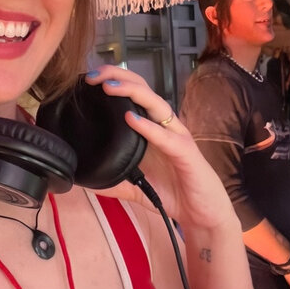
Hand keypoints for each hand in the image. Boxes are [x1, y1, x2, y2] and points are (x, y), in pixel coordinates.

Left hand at [85, 67, 235, 230]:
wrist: (203, 213)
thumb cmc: (173, 192)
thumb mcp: (135, 186)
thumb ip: (114, 181)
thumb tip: (86, 181)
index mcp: (153, 128)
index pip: (134, 95)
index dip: (113, 81)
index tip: (88, 78)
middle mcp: (165, 126)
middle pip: (143, 90)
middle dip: (118, 77)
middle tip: (93, 75)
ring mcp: (177, 137)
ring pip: (156, 105)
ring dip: (132, 93)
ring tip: (109, 87)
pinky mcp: (186, 154)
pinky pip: (167, 137)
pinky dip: (149, 128)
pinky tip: (132, 120)